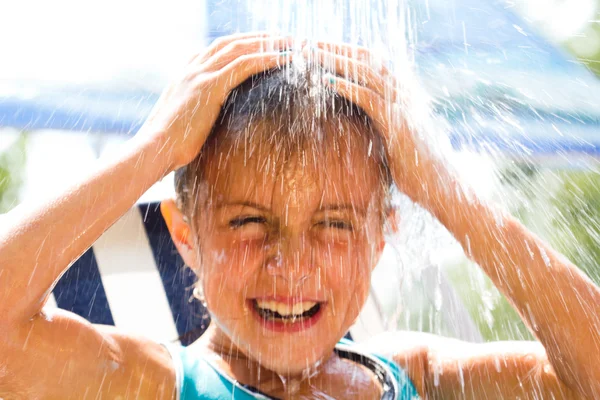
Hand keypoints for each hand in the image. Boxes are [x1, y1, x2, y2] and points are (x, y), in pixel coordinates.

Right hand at [138, 33, 293, 171]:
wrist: (153, 150)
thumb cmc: (168, 146)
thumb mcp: (183, 124)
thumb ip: (196, 115)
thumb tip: (209, 125)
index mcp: (185, 75)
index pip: (217, 49)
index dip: (242, 44)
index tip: (262, 44)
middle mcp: (192, 68)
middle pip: (231, 42)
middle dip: (259, 38)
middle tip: (283, 38)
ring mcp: (200, 74)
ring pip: (240, 48)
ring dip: (269, 43)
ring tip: (292, 43)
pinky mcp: (209, 86)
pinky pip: (244, 65)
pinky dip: (266, 59)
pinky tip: (285, 58)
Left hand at [304, 43, 440, 202]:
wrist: (438, 184)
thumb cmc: (414, 165)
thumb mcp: (393, 136)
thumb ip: (378, 121)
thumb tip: (357, 119)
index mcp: (401, 92)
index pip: (371, 62)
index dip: (345, 52)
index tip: (321, 48)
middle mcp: (403, 92)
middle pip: (366, 60)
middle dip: (336, 49)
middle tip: (310, 44)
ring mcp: (402, 105)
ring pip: (365, 73)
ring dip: (336, 62)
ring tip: (312, 55)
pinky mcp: (398, 122)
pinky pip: (369, 98)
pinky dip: (347, 87)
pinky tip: (327, 81)